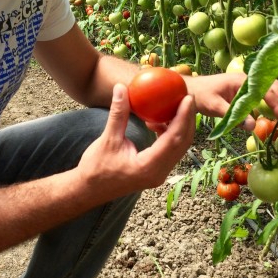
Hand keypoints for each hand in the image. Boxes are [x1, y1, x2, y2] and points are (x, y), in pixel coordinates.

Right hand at [77, 84, 195, 196]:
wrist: (89, 190)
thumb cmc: (96, 167)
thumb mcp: (108, 139)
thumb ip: (118, 114)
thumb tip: (121, 88)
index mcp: (149, 166)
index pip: (174, 139)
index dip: (183, 117)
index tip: (187, 98)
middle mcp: (159, 172)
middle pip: (182, 143)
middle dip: (187, 119)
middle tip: (187, 97)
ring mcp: (159, 173)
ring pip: (178, 147)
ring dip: (179, 126)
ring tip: (174, 106)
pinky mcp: (155, 171)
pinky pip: (169, 150)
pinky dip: (169, 134)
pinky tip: (156, 122)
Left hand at [185, 73, 277, 126]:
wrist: (191, 89)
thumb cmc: (201, 96)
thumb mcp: (214, 106)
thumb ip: (233, 115)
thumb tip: (253, 126)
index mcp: (242, 80)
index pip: (266, 90)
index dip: (277, 104)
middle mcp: (248, 79)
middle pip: (273, 88)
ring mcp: (248, 83)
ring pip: (272, 88)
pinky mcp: (246, 89)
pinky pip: (266, 92)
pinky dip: (276, 100)